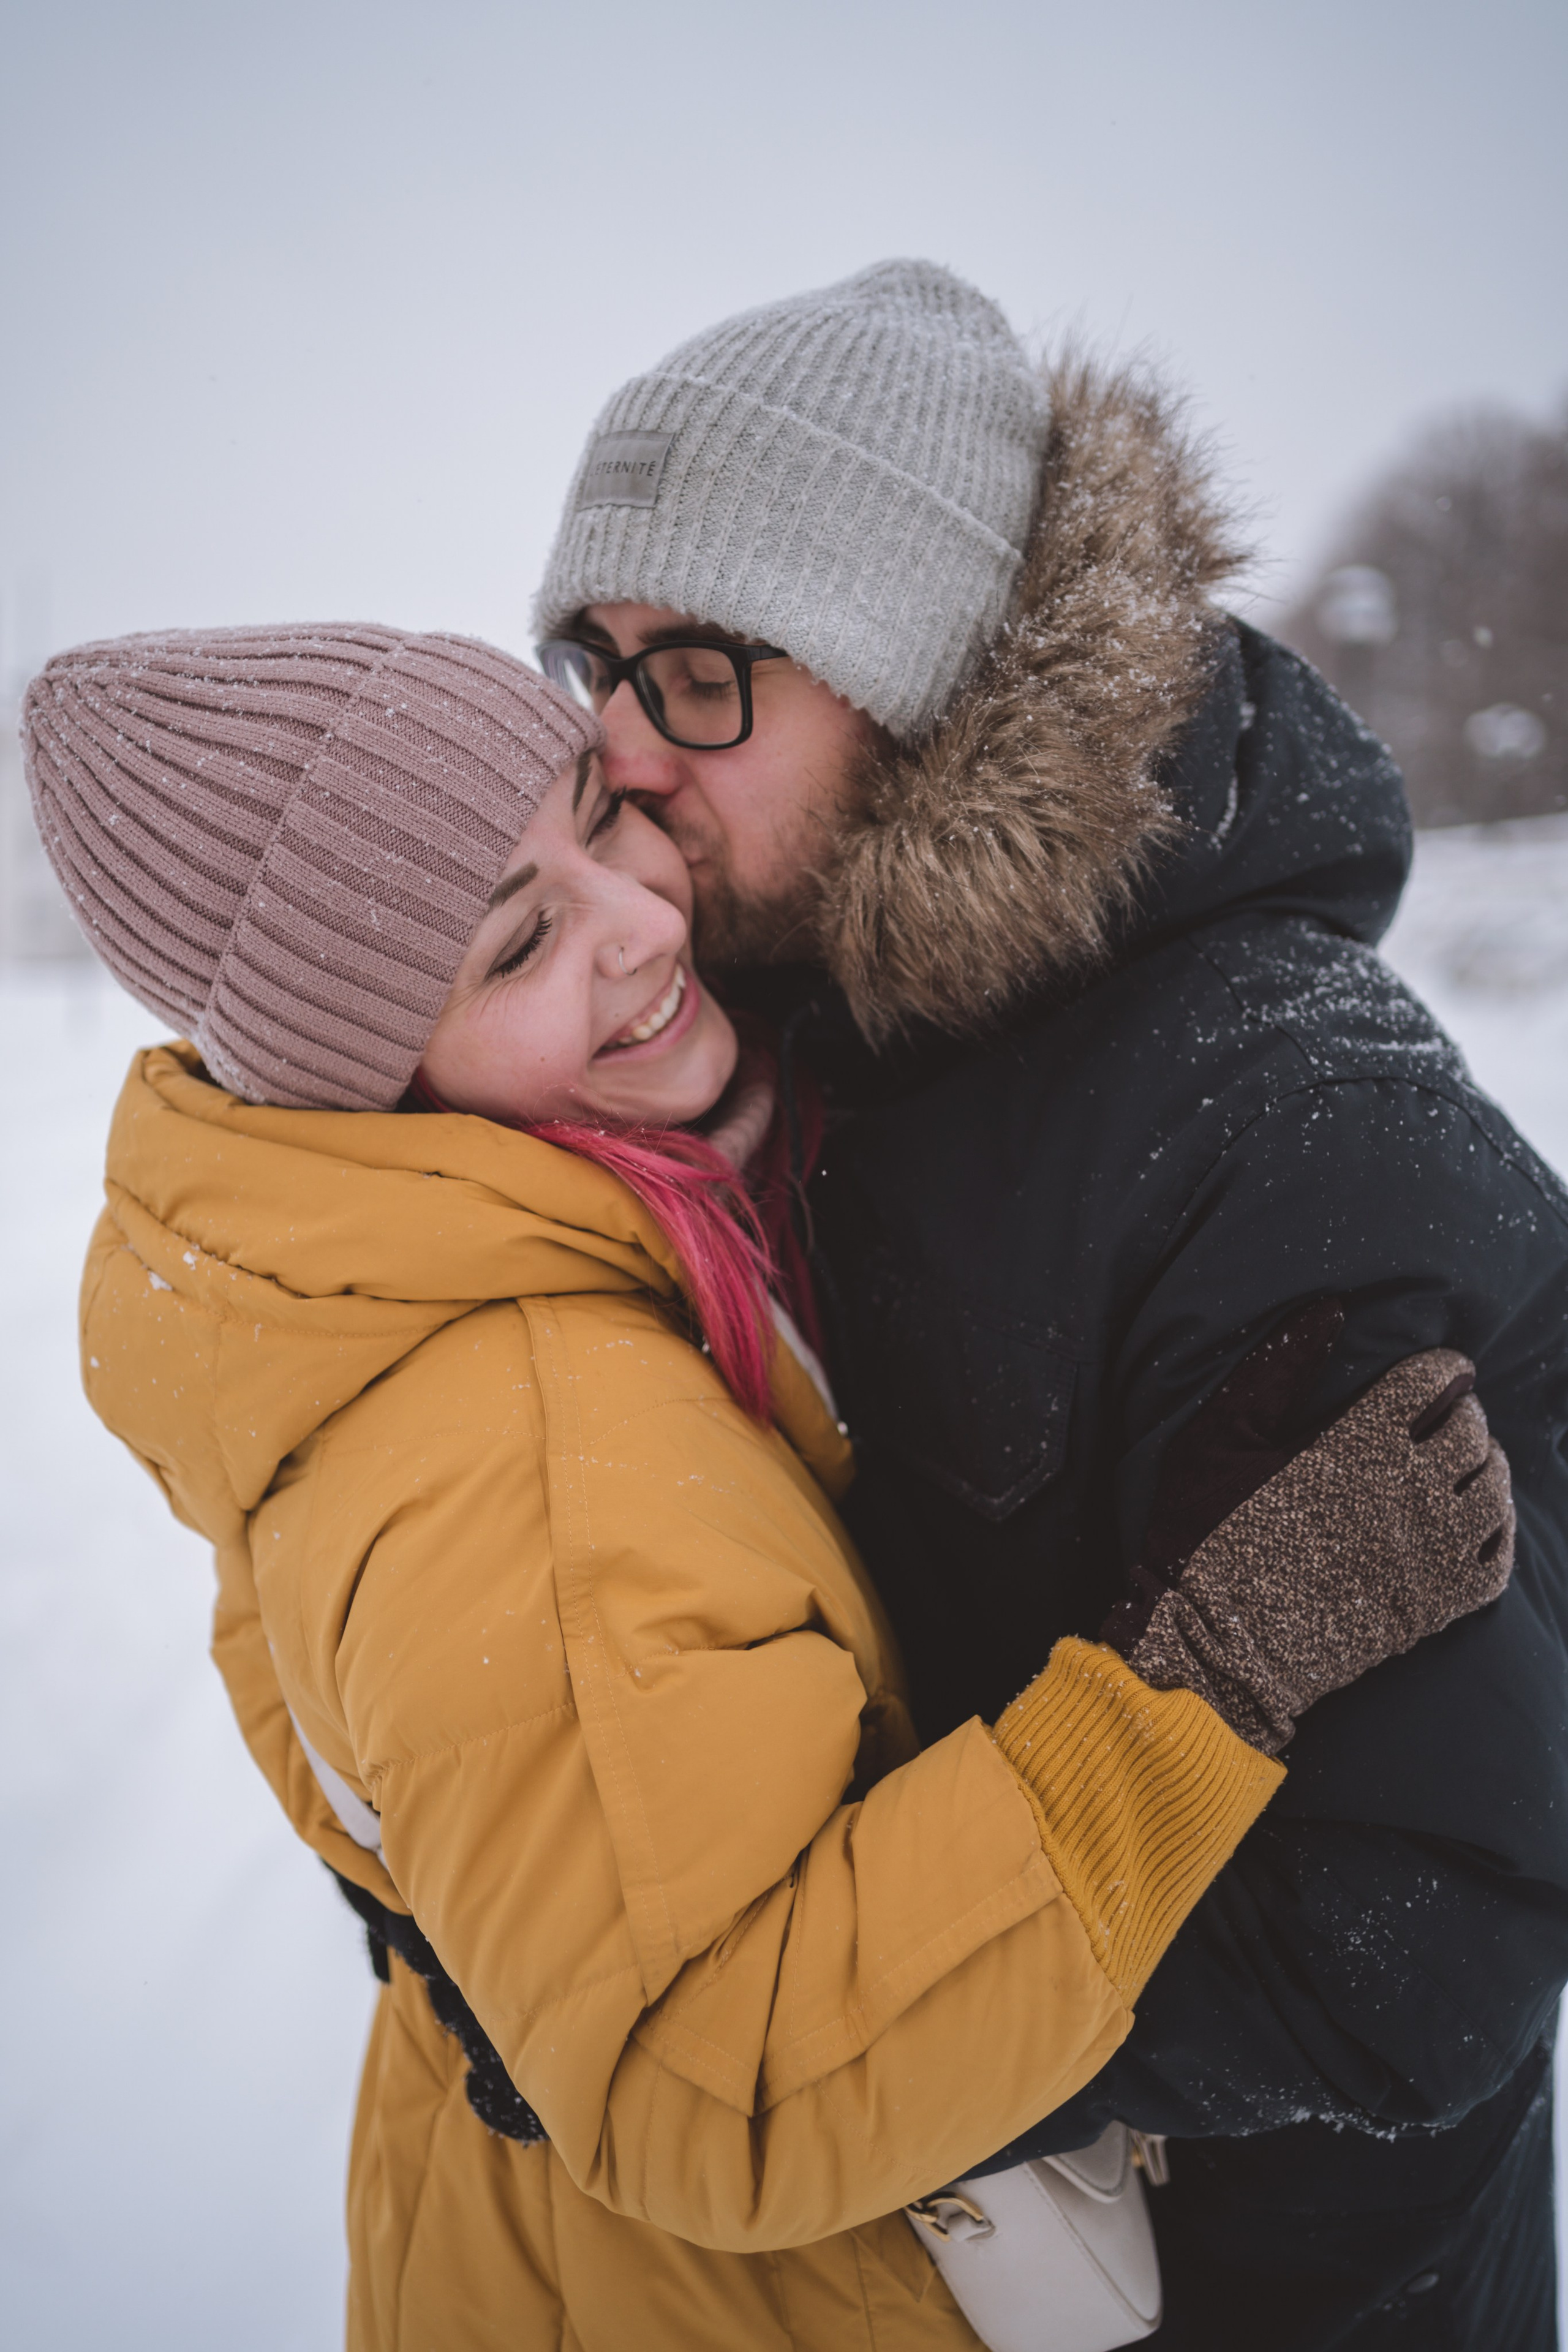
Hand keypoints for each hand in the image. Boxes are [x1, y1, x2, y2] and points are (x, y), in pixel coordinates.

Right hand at [1106, 1318, 1514, 1751]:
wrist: (1216, 1649)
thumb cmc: (1205, 1536)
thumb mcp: (1219, 1439)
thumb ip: (1277, 1371)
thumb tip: (1329, 1309)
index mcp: (1355, 1445)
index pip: (1431, 1382)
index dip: (1444, 1367)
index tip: (1442, 1368)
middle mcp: (1406, 1493)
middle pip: (1472, 1430)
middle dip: (1465, 1410)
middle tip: (1446, 1412)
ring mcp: (1427, 1553)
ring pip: (1492, 1487)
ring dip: (1486, 1465)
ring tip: (1465, 1462)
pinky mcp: (1434, 1606)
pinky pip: (1497, 1558)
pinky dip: (1498, 1529)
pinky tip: (1479, 1519)